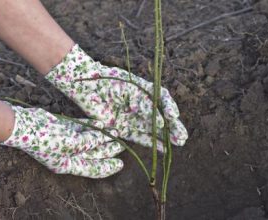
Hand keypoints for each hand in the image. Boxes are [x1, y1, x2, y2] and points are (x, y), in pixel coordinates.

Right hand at [0, 105, 123, 177]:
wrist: (26, 125)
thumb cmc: (48, 139)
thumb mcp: (72, 144)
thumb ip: (90, 142)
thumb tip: (103, 136)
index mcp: (68, 164)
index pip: (93, 169)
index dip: (107, 167)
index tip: (120, 164)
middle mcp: (68, 154)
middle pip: (93, 154)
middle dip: (107, 150)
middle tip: (121, 145)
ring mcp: (66, 140)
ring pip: (89, 140)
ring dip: (102, 137)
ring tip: (116, 133)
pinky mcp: (64, 128)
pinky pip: (81, 128)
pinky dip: (91, 126)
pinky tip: (102, 124)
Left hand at [45, 44, 187, 148]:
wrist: (84, 85)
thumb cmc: (106, 80)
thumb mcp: (128, 89)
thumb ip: (144, 104)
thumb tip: (159, 122)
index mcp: (143, 90)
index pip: (161, 99)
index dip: (169, 108)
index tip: (174, 117)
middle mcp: (140, 103)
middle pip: (160, 116)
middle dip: (172, 127)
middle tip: (182, 137)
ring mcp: (131, 116)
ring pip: (152, 128)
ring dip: (165, 136)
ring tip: (179, 143)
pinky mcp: (122, 127)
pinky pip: (139, 136)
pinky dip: (151, 142)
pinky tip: (163, 149)